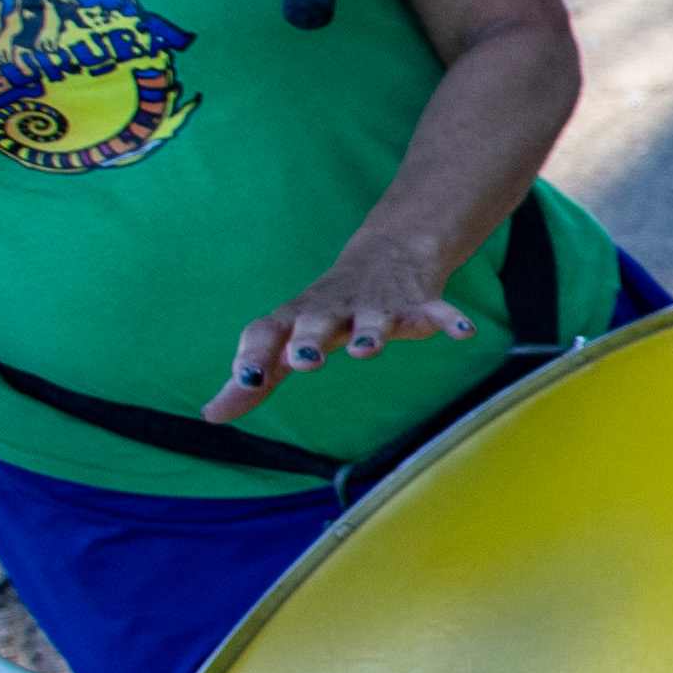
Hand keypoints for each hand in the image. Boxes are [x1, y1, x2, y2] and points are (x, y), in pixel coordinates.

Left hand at [211, 241, 476, 422]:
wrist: (386, 256)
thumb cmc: (325, 311)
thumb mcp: (287, 339)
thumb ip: (254, 380)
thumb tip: (210, 416)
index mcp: (297, 320)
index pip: (267, 330)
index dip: (254, 354)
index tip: (247, 380)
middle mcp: (333, 311)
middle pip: (317, 322)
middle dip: (310, 341)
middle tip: (303, 362)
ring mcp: (375, 307)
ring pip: (374, 318)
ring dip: (371, 333)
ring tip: (368, 350)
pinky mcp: (416, 305)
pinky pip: (435, 311)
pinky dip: (448, 318)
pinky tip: (462, 332)